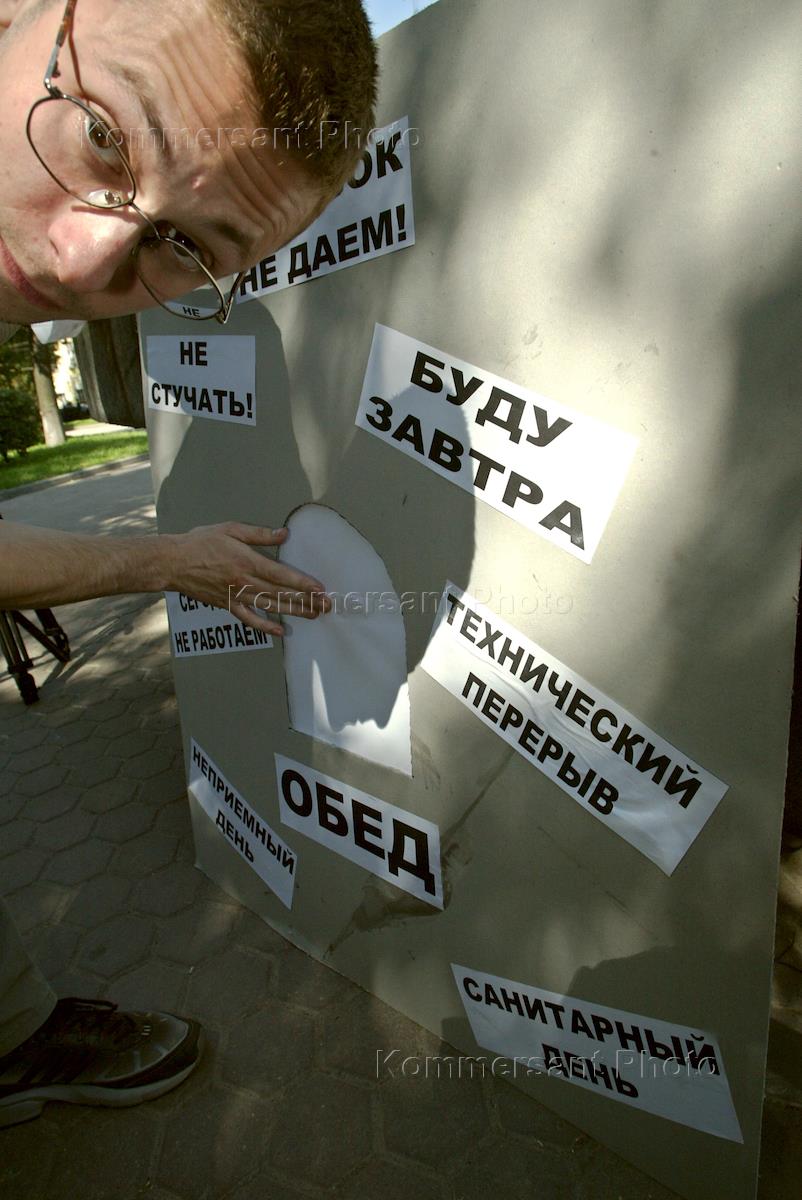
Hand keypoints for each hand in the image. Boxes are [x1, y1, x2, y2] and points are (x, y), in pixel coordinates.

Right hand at [166, 522, 329, 636]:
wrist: (173, 562)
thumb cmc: (200, 542)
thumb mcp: (230, 529)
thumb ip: (259, 534)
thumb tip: (284, 534)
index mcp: (247, 562)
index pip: (281, 575)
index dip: (302, 583)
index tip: (320, 589)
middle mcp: (244, 582)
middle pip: (281, 593)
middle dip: (306, 600)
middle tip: (326, 606)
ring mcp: (236, 596)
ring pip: (270, 607)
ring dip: (294, 612)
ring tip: (313, 615)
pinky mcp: (227, 605)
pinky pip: (249, 619)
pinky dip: (265, 626)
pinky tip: (280, 631)